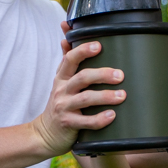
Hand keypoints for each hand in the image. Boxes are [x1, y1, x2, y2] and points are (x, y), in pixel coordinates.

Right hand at [30, 35, 124, 156]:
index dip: (83, 50)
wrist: (46, 133)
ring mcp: (64, 107)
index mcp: (62, 77)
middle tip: (120, 75)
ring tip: (122, 95)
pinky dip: (99, 119)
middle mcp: (62, 90)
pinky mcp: (68, 124)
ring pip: (85, 99)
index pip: (70, 59)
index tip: (99, 46)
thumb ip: (66, 59)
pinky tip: (112, 115)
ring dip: (105, 96)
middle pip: (82, 78)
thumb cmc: (61, 102)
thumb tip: (66, 34)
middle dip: (102, 74)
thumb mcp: (60, 80)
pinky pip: (85, 121)